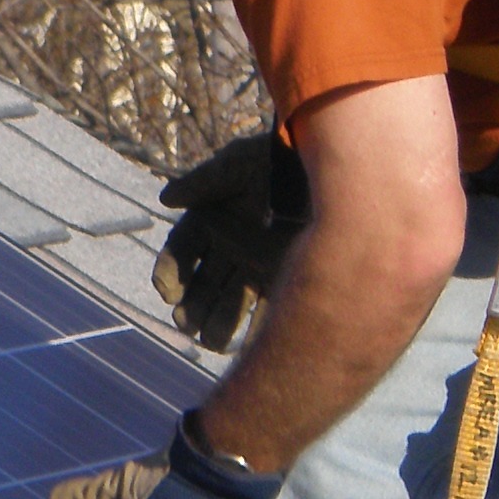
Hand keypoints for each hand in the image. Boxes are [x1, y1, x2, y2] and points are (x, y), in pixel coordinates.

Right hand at [149, 132, 308, 353]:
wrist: (331, 166)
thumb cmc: (281, 157)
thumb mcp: (240, 162)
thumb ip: (204, 181)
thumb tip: (167, 198)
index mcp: (211, 220)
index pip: (182, 251)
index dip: (171, 271)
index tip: (167, 292)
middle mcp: (230, 245)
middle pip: (204, 282)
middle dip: (193, 305)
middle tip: (187, 325)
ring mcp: (257, 262)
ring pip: (232, 299)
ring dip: (219, 322)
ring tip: (211, 342)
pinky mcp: (286, 273)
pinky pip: (271, 303)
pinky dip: (263, 324)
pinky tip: (257, 341)